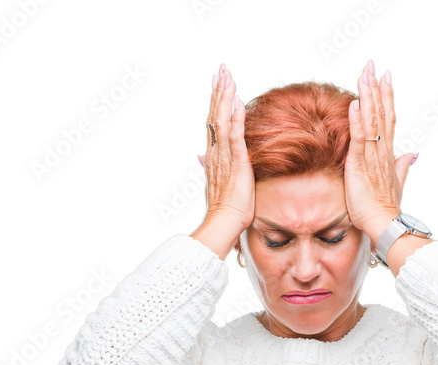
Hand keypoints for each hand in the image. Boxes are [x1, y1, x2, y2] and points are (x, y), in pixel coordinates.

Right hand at [198, 62, 254, 233]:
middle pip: (215, 115)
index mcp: (213, 155)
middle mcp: (215, 152)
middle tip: (222, 69)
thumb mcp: (217, 182)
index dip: (215, 101)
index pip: (213, 122)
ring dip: (226, 98)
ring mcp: (224, 157)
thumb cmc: (225, 207)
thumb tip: (199, 155)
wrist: (224, 222)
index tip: (217, 81)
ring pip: (223, 121)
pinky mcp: (236, 164)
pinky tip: (238, 103)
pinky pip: (235, 137)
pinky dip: (237, 119)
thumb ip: (209, 165)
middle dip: (219, 91)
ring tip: (228, 77)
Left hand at [344, 60, 415, 242]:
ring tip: (364, 75)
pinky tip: (355, 103)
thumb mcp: (396, 182)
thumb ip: (403, 166)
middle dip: (376, 88)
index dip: (387, 97)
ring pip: (371, 121)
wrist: (384, 225)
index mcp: (388, 153)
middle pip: (381, 113)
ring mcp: (373, 157)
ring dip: (368, 97)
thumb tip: (413, 154)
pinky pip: (360, 139)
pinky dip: (357, 121)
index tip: (385, 77)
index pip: (388, 119)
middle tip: (373, 65)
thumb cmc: (386, 208)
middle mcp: (383, 151)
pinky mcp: (361, 166)